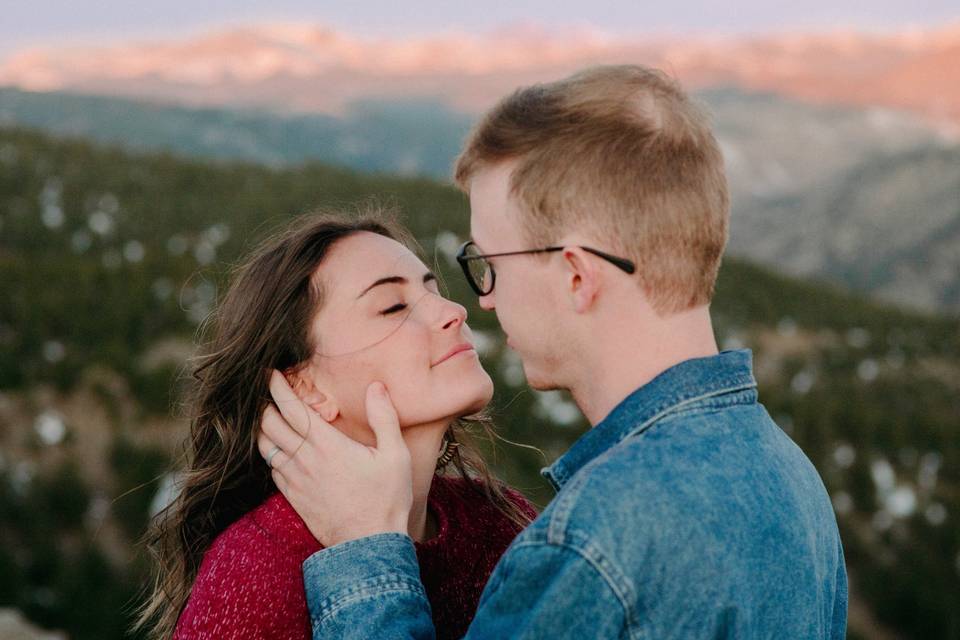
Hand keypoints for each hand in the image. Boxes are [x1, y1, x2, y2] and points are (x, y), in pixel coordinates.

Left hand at [258, 370, 412, 546]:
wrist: (369, 545)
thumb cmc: (386, 499)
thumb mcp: (395, 454)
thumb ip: (384, 417)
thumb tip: (376, 387)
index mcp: (326, 444)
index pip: (291, 408)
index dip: (276, 387)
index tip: (269, 373)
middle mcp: (304, 460)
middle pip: (269, 425)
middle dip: (265, 404)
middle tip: (269, 394)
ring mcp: (296, 481)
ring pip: (265, 448)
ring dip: (263, 430)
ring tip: (269, 419)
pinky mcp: (294, 498)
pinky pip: (272, 470)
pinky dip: (271, 455)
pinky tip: (280, 452)